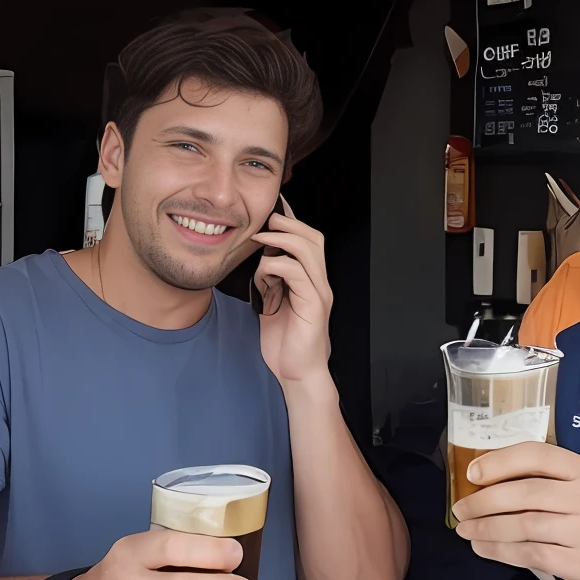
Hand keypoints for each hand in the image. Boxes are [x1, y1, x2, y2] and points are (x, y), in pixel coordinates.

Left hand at [252, 199, 332, 384]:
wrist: (298, 373)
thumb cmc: (285, 341)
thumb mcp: (273, 303)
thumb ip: (271, 281)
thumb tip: (259, 259)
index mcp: (311, 280)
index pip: (307, 240)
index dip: (292, 220)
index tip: (273, 205)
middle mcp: (319, 283)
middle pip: (313, 237)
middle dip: (289, 223)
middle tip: (265, 222)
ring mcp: (319, 293)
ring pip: (308, 250)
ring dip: (282, 239)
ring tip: (261, 239)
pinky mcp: (313, 306)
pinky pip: (298, 274)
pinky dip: (278, 265)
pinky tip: (265, 272)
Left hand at [450, 442, 579, 579]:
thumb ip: (549, 479)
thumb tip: (488, 480)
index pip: (536, 455)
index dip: (499, 461)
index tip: (472, 473)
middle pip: (524, 494)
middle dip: (484, 502)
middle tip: (461, 509)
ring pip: (523, 526)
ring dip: (487, 529)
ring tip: (466, 530)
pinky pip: (531, 554)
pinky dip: (501, 552)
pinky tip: (484, 549)